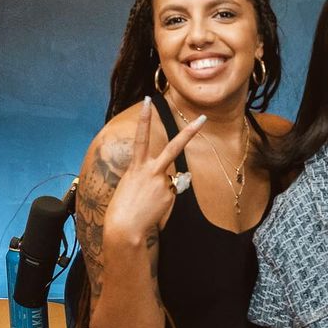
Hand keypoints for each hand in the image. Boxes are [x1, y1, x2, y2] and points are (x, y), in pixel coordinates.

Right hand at [103, 97, 205, 244]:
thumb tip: (170, 178)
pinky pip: (171, 193)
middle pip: (174, 147)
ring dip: (162, 189)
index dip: (144, 119)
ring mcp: (163, 183)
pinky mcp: (170, 195)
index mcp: (137, 166)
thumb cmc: (124, 206)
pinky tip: (154, 208)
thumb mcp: (132, 184)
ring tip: (148, 202)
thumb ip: (150, 175)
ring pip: (171, 179)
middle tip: (203, 118)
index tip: (148, 101)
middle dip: (189, 132)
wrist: (125, 226)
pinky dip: (164, 199)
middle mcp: (152, 171)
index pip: (141, 137)